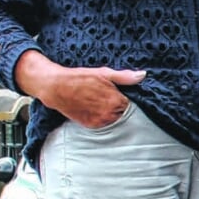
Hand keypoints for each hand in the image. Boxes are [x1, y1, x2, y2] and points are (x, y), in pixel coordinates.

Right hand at [14, 52, 144, 127]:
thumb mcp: (103, 73)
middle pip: (122, 112)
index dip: (123, 97)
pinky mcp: (91, 125)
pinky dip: (101, 117)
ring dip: (109, 112)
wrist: (56, 87)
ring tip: (98, 101)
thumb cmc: (80, 78)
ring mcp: (100, 121)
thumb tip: (142, 75)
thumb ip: (124, 77)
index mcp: (116, 100)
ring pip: (113, 118)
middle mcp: (109, 114)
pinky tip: (93, 108)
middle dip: (117, 105)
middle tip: (105, 96)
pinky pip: (103, 123)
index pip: (130, 103)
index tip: (117, 92)